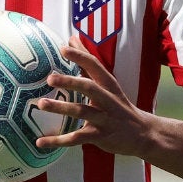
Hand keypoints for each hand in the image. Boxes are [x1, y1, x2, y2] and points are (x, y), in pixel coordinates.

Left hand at [34, 35, 153, 156]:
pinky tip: (40, 142)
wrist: (142, 133)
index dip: (80, 56)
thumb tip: (71, 39)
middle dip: (70, 82)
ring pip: (81, 112)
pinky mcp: (100, 136)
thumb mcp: (107, 83)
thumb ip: (88, 63)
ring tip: (41, 104)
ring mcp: (104, 118)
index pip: (95, 66)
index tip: (64, 47)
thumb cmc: (118, 104)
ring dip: (61, 108)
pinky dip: (58, 140)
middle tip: (50, 78)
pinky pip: (76, 138)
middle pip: (89, 88)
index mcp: (108, 84)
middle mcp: (107, 99)